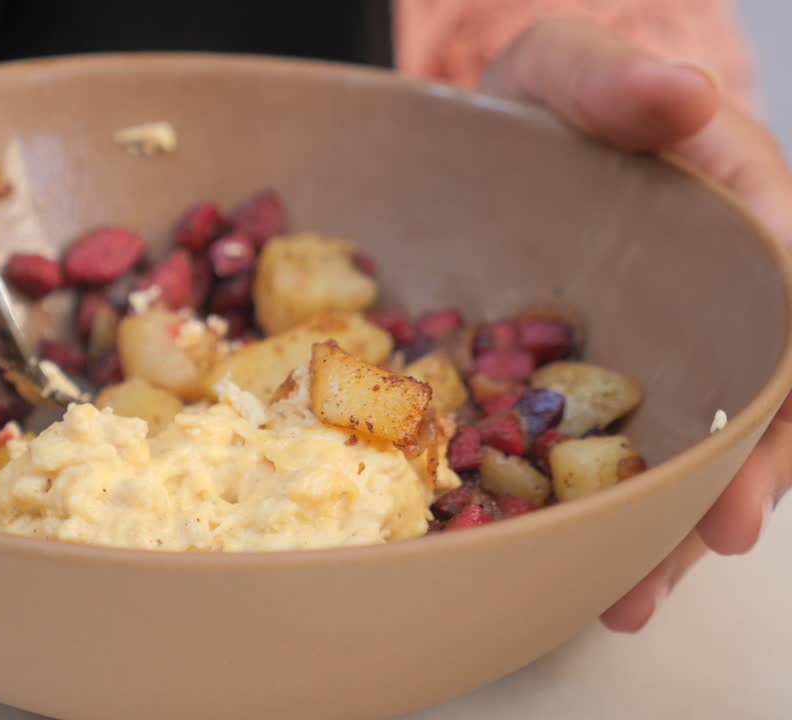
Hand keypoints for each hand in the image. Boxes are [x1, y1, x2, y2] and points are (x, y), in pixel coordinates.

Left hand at [482, 18, 791, 631]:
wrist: (482, 137)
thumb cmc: (539, 97)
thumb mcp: (563, 67)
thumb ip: (615, 83)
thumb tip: (683, 95)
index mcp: (734, 211)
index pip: (784, 299)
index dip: (781, 386)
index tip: (763, 448)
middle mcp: (711, 291)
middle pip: (752, 394)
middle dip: (737, 478)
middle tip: (712, 546)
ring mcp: (656, 344)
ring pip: (690, 441)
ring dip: (670, 522)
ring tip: (635, 596)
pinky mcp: (591, 381)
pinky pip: (615, 449)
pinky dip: (605, 509)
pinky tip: (584, 566)